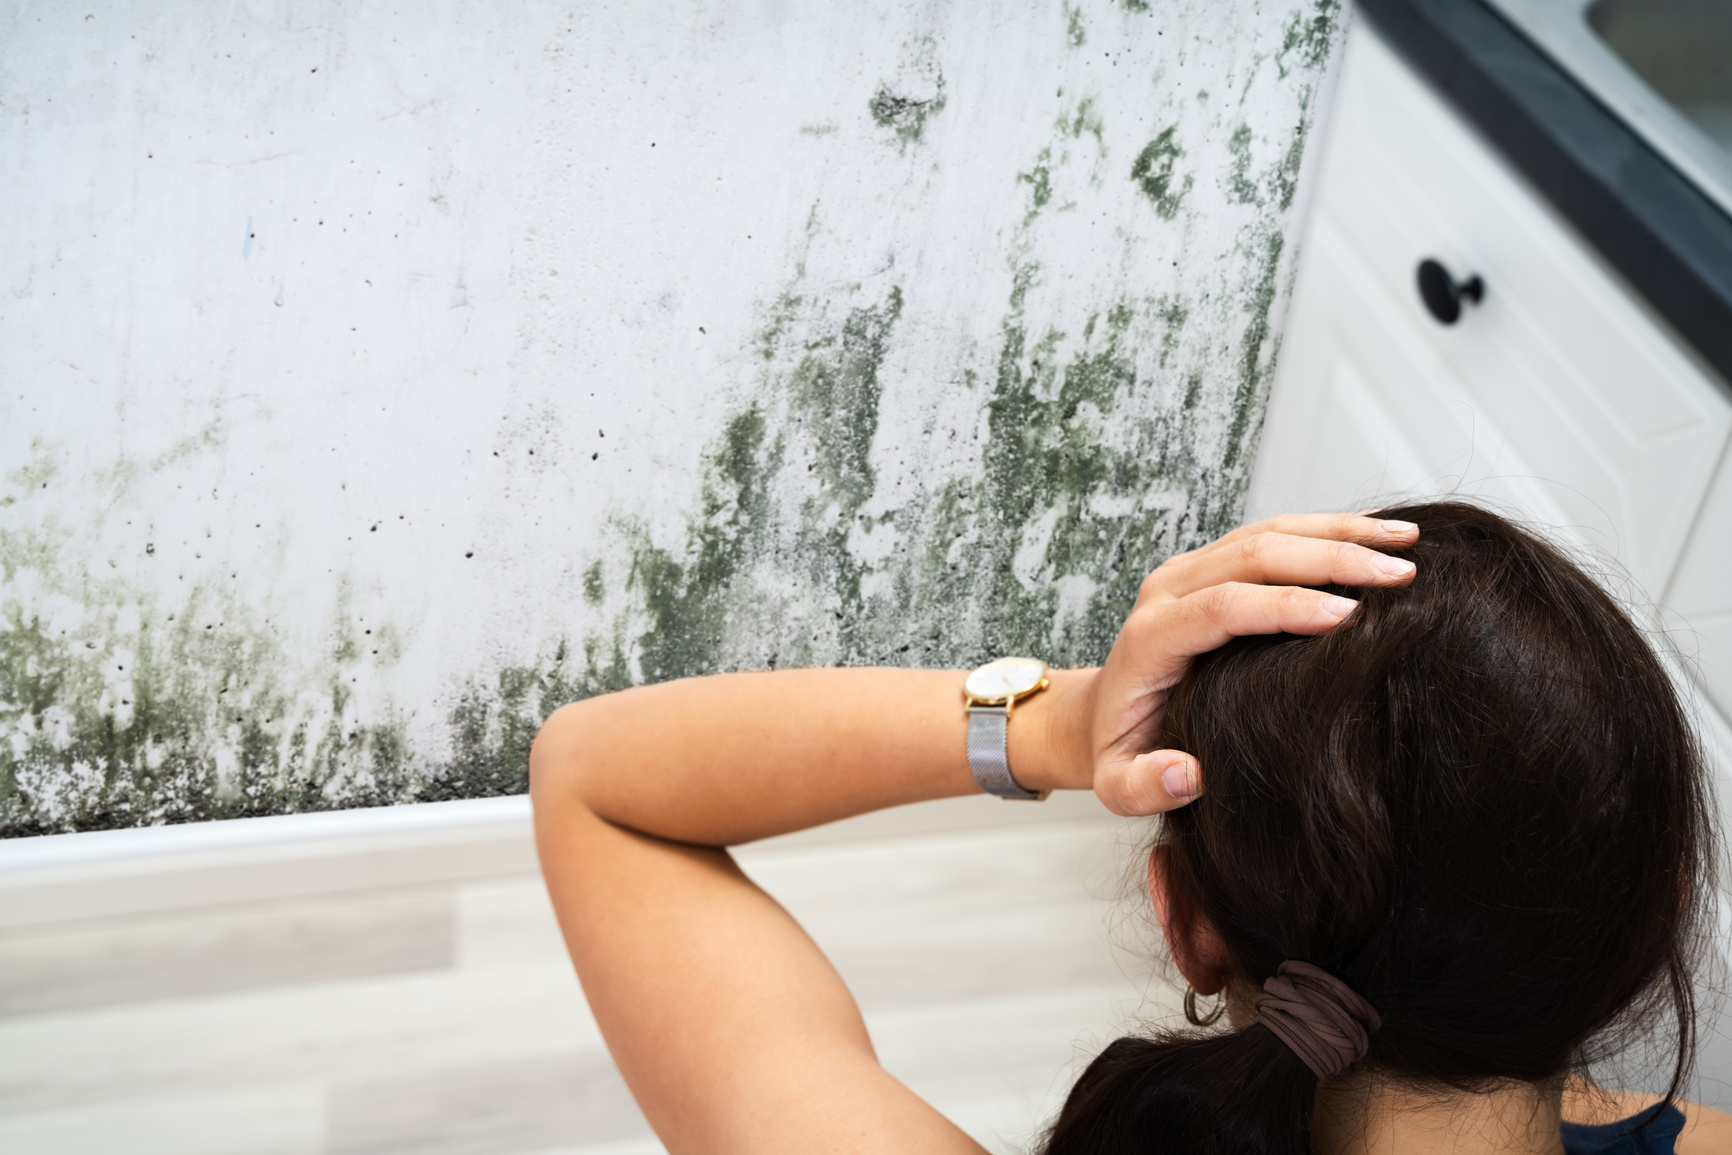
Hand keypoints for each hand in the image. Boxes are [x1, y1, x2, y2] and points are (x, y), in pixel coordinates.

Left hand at [1086, 513, 1418, 815]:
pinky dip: (1327, 529)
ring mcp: (1189, 570)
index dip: (1287, 607)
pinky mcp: (1210, 563)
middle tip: (1402, 576)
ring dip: (1340, 533)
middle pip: (1254, 555)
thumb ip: (1144, 787)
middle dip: (1332, 560)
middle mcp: (1166, 591)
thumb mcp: (1118, 785)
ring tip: (1408, 542)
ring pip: (1268, 532)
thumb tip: (1188, 774)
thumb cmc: (1118, 751)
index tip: (1350, 618)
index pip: (1223, 607)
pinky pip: (1272, 533)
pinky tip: (1376, 534)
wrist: (1098, 713)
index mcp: (1149, 639)